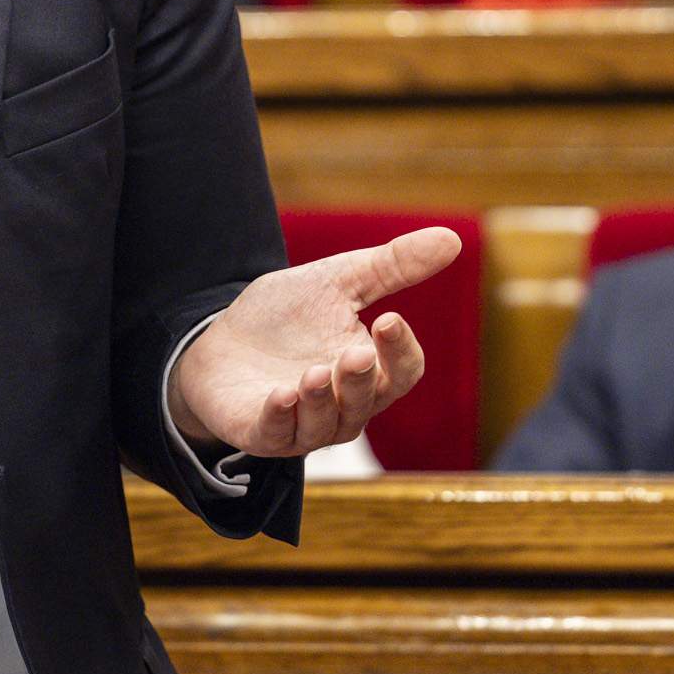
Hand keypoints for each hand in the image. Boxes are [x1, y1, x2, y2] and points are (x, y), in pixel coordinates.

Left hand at [168, 228, 456, 456]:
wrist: (220, 339)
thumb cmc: (287, 317)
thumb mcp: (337, 281)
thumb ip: (391, 266)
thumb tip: (452, 238)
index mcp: (370, 369)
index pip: (402, 372)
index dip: (401, 351)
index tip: (389, 319)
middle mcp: (344, 405)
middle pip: (367, 402)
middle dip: (361, 379)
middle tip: (355, 354)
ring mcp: (304, 424)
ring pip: (326, 425)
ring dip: (321, 400)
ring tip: (314, 373)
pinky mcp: (263, 433)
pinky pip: (278, 435)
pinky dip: (281, 417)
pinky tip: (281, 395)